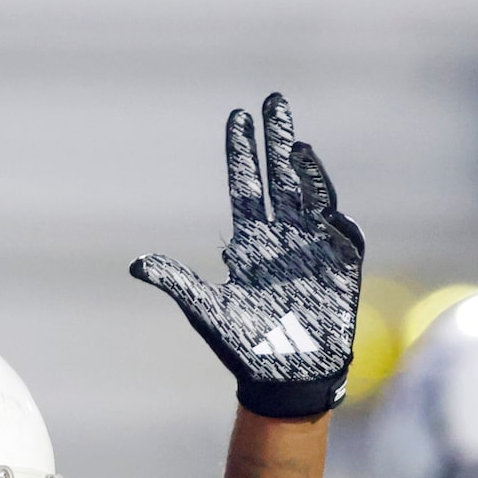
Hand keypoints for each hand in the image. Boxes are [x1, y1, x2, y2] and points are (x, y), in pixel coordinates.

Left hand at [131, 93, 363, 419]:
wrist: (285, 377)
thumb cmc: (245, 347)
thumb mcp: (206, 311)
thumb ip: (175, 281)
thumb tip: (134, 264)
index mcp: (250, 242)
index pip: (246, 186)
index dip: (242, 152)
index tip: (238, 116)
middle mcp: (283, 235)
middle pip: (280, 177)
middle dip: (276, 139)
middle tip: (273, 99)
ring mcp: (314, 244)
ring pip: (310, 192)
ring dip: (303, 167)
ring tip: (293, 143)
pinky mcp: (342, 260)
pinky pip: (338, 224)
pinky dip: (329, 206)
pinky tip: (317, 193)